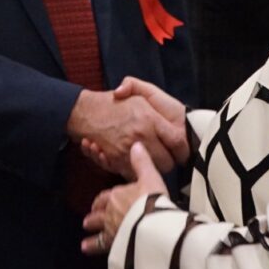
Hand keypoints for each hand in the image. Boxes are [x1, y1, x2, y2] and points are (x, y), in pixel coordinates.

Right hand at [66, 89, 185, 176]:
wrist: (86, 112)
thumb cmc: (117, 103)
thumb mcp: (140, 94)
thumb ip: (161, 107)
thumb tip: (171, 123)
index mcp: (150, 120)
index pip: (177, 142)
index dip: (181, 149)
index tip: (180, 150)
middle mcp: (141, 136)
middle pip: (166, 162)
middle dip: (168, 161)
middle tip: (165, 156)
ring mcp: (128, 150)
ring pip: (151, 170)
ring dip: (153, 168)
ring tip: (150, 159)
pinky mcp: (117, 161)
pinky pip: (134, 174)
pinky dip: (136, 171)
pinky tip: (134, 162)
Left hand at [81, 142, 165, 254]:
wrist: (152, 222)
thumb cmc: (152, 198)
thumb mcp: (150, 176)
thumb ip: (142, 162)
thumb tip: (136, 145)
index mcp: (119, 194)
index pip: (107, 196)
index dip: (103, 200)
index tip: (99, 203)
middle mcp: (112, 211)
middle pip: (100, 212)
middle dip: (95, 215)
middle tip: (88, 220)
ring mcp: (112, 227)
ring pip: (99, 229)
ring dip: (92, 231)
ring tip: (85, 236)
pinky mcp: (115, 242)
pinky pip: (102, 244)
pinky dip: (93, 246)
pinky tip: (86, 249)